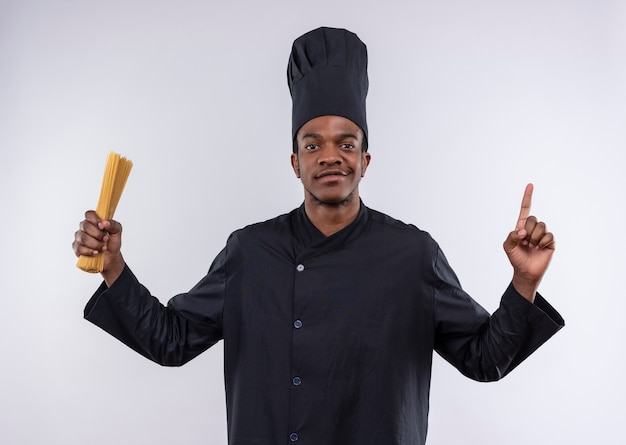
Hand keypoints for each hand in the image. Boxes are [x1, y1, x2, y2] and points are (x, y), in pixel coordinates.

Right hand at [73, 210, 124, 285]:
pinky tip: (96, 252)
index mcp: (94, 222)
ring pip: (83, 237)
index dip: (95, 219)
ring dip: (95, 244)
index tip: (102, 226)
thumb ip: (113, 225)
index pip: (89, 214)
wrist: (111, 258)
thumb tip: (105, 222)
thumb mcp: (117, 232)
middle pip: (85, 225)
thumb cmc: (112, 243)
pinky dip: (89, 251)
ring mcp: (79, 238)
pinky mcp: (77, 248)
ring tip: (103, 248)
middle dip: (97, 234)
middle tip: (105, 239)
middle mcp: (85, 228)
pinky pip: (79, 248)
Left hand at [502, 184, 554, 301]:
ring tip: (532, 246)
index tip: (530, 185)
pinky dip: (542, 242)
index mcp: (521, 227)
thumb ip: (511, 236)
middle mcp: (533, 229)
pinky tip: (540, 249)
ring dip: (535, 237)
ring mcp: (542, 234)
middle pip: (533, 219)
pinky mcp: (550, 241)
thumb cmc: (516, 258)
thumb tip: (522, 231)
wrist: (526, 272)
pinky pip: (548, 235)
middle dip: (528, 231)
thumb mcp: (508, 247)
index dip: (527, 197)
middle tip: (525, 242)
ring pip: (541, 226)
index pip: (525, 209)